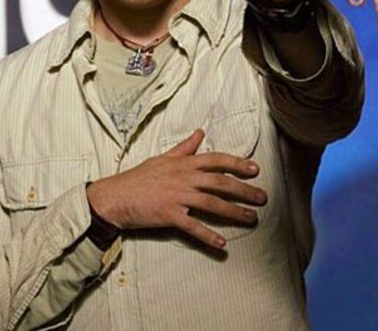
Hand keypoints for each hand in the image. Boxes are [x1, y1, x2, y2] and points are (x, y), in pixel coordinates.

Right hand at [86, 130, 266, 248]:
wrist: (114, 197)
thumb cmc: (137, 178)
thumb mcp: (161, 159)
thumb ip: (183, 148)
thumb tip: (199, 133)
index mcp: (182, 164)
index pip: (215, 160)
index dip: (237, 163)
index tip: (255, 169)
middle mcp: (183, 178)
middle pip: (220, 182)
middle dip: (245, 190)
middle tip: (263, 198)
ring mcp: (177, 197)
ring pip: (212, 203)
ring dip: (235, 212)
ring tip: (252, 219)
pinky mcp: (169, 215)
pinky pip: (192, 226)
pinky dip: (208, 236)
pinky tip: (222, 244)